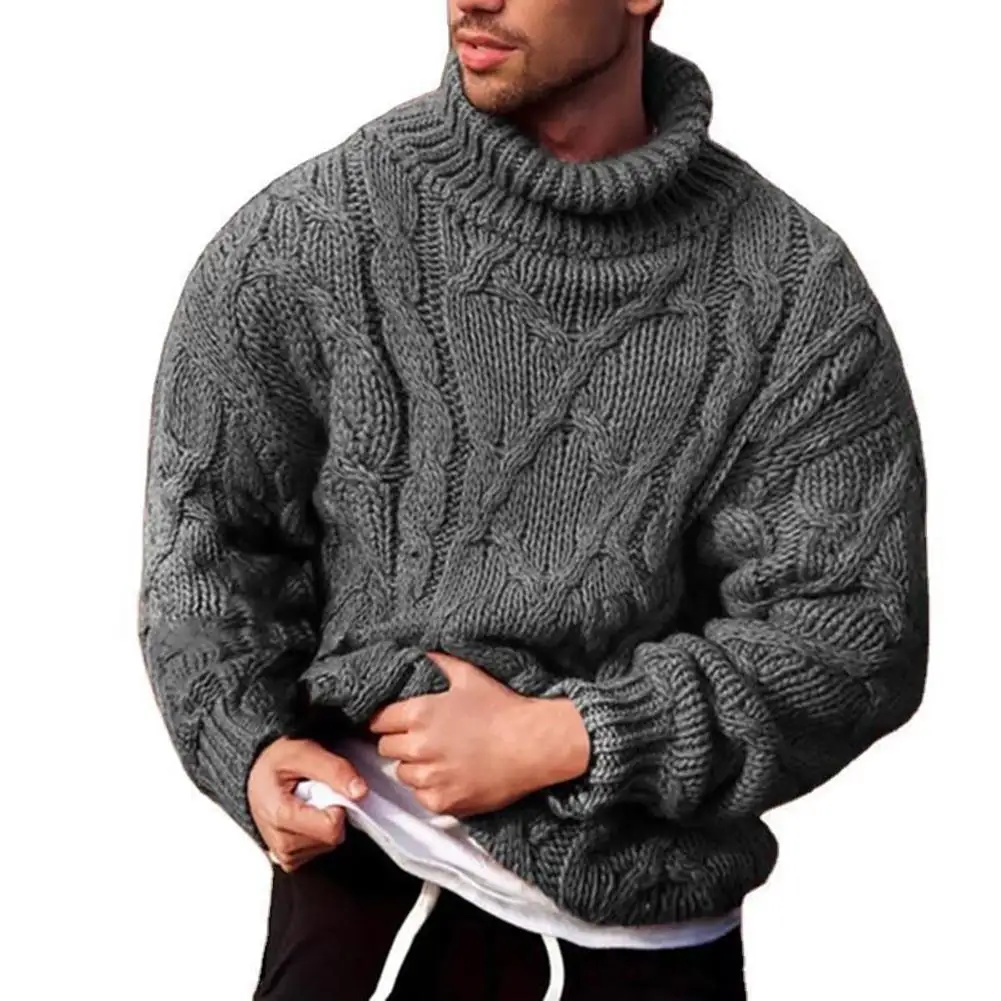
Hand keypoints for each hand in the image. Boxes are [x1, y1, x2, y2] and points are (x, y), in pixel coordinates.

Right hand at [247, 736, 367, 871]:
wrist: (256, 774)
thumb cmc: (275, 763)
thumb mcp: (303, 752)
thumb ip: (334, 770)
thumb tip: (360, 792)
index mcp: (279, 816)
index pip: (331, 828)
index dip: (338, 804)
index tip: (327, 788)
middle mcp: (280, 843)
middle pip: (332, 837)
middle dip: (331, 811)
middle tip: (314, 792)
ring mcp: (284, 854)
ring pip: (329, 844)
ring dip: (325, 820)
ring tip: (307, 801)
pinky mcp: (290, 859)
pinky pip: (321, 849)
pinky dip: (319, 830)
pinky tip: (305, 813)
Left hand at [367, 651, 589, 817]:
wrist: (533, 745)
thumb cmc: (502, 708)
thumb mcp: (468, 676)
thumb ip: (438, 663)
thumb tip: (419, 654)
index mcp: (418, 714)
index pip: (378, 721)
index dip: (386, 720)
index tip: (395, 722)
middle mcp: (418, 747)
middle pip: (385, 748)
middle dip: (399, 742)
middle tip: (421, 738)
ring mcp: (430, 778)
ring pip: (402, 774)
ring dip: (413, 766)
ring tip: (437, 758)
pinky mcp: (443, 802)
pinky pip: (420, 797)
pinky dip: (430, 788)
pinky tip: (449, 776)